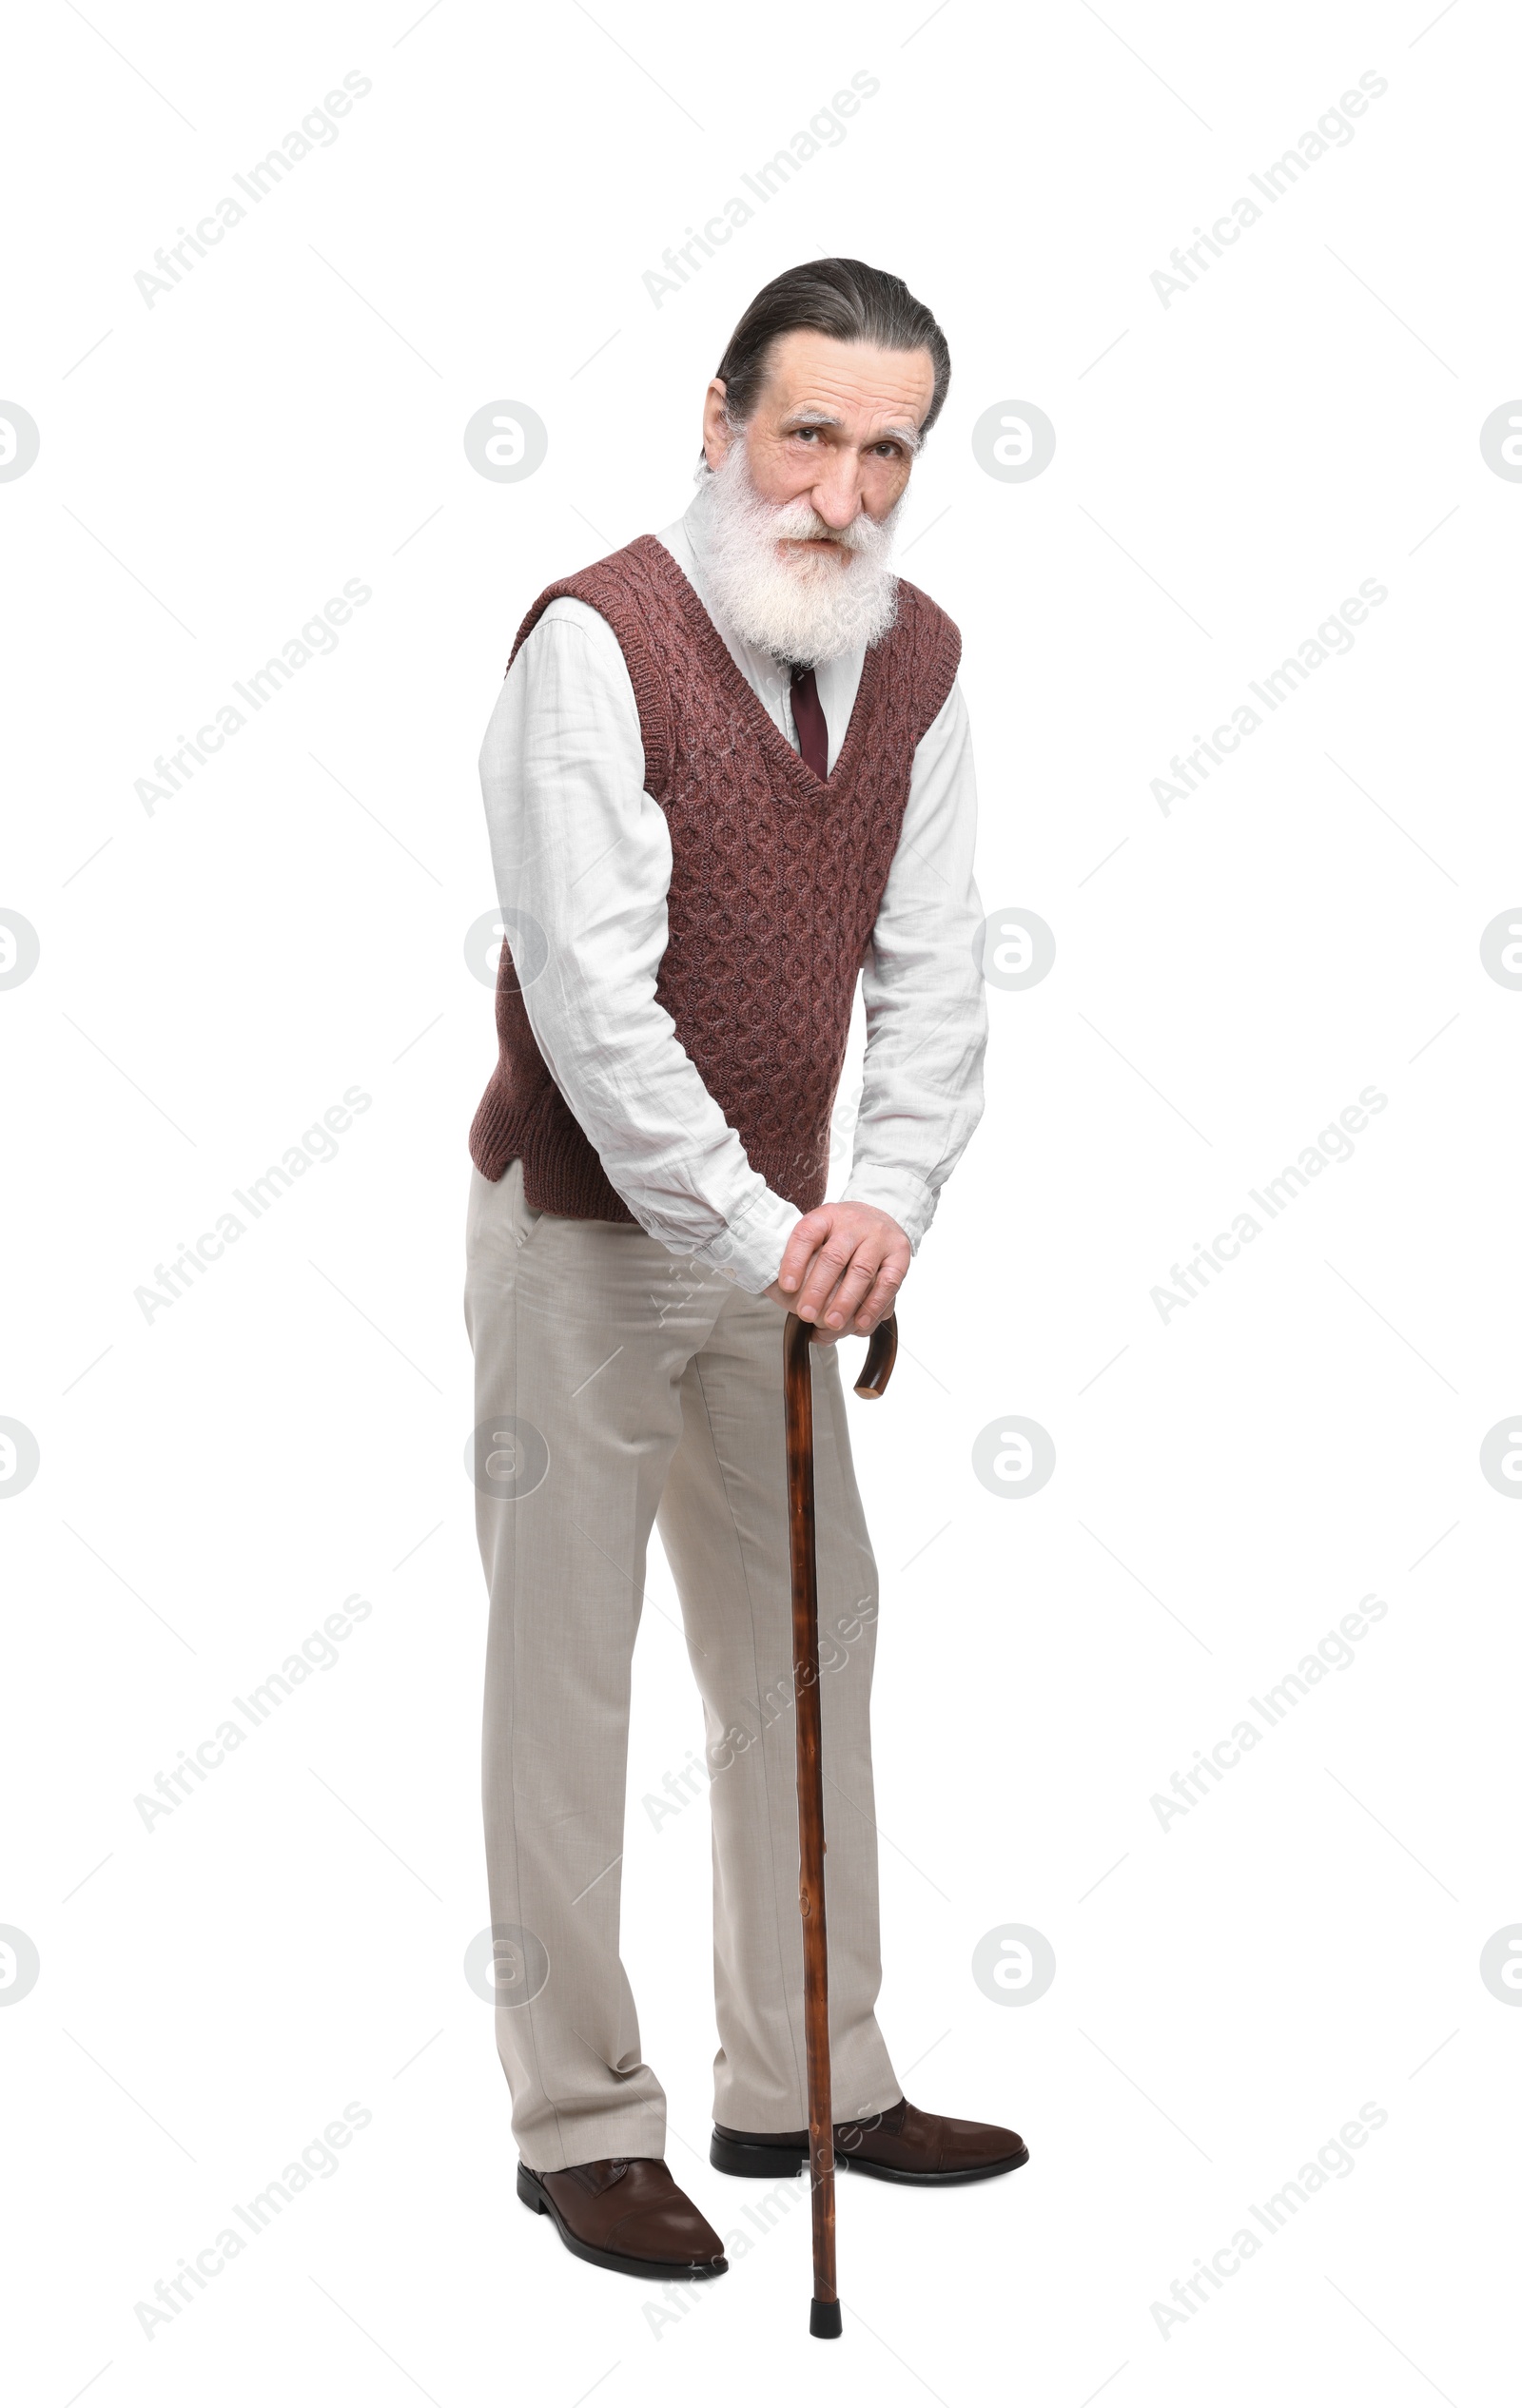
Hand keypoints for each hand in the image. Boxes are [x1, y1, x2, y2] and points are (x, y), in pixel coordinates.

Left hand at [763, 1202, 909, 1340]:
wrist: (878, 1218)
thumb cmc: (839, 1236)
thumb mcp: (818, 1234)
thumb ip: (801, 1256)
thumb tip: (782, 1291)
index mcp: (826, 1216)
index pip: (806, 1235)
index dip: (794, 1261)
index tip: (785, 1288)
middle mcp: (853, 1223)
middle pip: (833, 1257)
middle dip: (818, 1289)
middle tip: (805, 1314)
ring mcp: (879, 1237)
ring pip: (861, 1271)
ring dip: (845, 1301)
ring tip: (832, 1324)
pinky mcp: (900, 1254)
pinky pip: (889, 1282)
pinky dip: (874, 1304)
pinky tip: (861, 1322)